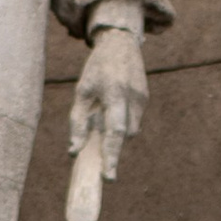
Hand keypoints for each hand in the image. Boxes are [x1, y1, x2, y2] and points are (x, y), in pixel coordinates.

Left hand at [69, 25, 146, 188]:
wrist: (120, 43)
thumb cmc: (96, 69)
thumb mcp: (81, 91)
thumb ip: (77, 122)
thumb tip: (74, 152)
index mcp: (115, 93)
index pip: (114, 132)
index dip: (111, 156)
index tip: (108, 177)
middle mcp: (133, 98)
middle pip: (124, 135)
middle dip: (113, 146)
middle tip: (102, 149)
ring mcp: (142, 99)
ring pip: (130, 130)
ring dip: (116, 131)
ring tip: (105, 112)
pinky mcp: (146, 99)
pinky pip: (133, 120)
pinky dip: (122, 120)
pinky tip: (114, 105)